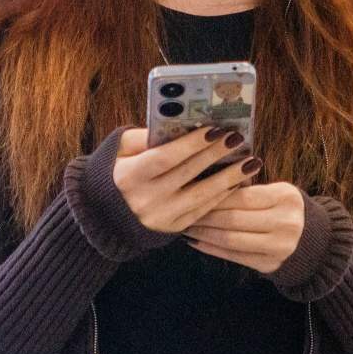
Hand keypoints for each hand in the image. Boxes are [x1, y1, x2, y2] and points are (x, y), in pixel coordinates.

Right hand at [113, 125, 262, 233]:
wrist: (102, 216)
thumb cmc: (113, 172)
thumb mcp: (119, 149)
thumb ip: (144, 136)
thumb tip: (178, 124)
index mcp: (129, 176)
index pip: (165, 158)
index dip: (191, 144)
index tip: (214, 128)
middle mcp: (145, 199)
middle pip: (187, 174)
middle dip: (215, 154)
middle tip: (237, 138)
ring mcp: (160, 217)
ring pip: (201, 196)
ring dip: (229, 178)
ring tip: (250, 162)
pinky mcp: (171, 229)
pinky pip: (202, 211)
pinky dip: (221, 196)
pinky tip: (237, 182)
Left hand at [182, 182, 305, 274]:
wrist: (314, 242)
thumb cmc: (285, 210)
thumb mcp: (277, 193)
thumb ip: (250, 191)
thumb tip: (208, 185)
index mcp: (285, 198)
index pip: (243, 196)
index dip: (215, 195)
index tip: (193, 192)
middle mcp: (285, 223)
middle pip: (234, 219)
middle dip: (204, 215)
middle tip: (182, 210)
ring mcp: (278, 247)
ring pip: (231, 239)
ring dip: (204, 233)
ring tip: (186, 226)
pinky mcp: (269, 265)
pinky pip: (234, 256)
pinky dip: (212, 249)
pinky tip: (196, 242)